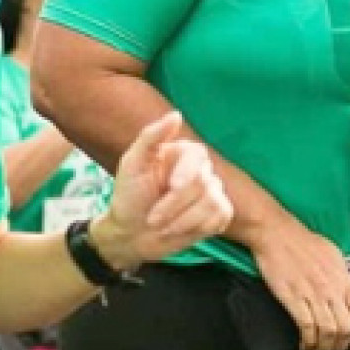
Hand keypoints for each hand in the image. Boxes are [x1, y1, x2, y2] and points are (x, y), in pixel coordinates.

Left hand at [94, 112, 232, 265]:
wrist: (130, 235)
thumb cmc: (129, 197)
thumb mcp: (132, 164)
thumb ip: (151, 136)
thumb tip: (176, 114)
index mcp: (181, 153)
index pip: (197, 155)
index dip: (187, 172)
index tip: (172, 186)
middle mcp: (200, 169)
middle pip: (203, 182)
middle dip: (174, 205)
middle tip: (152, 219)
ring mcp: (212, 192)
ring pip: (212, 204)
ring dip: (182, 221)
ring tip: (161, 226)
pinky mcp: (219, 213)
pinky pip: (220, 217)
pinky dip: (196, 228)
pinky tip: (178, 230)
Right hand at [248, 217, 349, 349]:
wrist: (277, 234)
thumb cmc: (304, 242)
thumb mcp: (334, 256)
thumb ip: (343, 276)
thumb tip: (348, 289)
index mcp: (344, 281)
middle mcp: (332, 291)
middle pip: (346, 330)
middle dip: (341, 346)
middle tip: (333, 349)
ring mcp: (313, 295)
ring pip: (328, 332)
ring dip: (323, 348)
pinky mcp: (293, 298)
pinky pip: (306, 327)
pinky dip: (307, 341)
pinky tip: (304, 344)